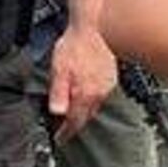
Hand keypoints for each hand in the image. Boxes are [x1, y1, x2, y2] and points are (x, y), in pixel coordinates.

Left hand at [47, 25, 114, 141]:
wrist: (95, 27)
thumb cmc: (75, 45)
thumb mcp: (59, 69)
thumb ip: (58, 93)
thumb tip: (56, 112)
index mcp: (86, 93)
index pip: (75, 121)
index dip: (66, 132)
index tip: (60, 139)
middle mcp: (100, 92)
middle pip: (86, 116)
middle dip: (75, 124)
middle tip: (64, 129)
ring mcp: (108, 85)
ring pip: (94, 106)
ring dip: (83, 112)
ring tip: (73, 115)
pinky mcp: (111, 77)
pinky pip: (101, 96)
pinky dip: (91, 100)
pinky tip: (85, 96)